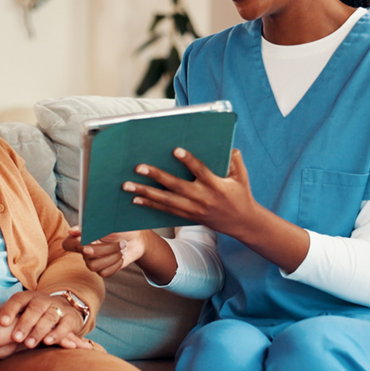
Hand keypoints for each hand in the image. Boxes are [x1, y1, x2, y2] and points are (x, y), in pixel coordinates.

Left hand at [0, 291, 92, 349]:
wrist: (62, 309)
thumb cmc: (33, 314)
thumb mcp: (18, 311)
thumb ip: (0, 312)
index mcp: (28, 297)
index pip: (17, 300)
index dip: (10, 310)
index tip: (2, 322)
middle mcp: (43, 300)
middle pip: (35, 308)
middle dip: (25, 323)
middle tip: (15, 338)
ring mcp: (58, 308)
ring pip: (49, 317)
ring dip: (39, 330)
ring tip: (29, 344)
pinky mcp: (70, 318)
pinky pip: (65, 325)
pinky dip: (58, 333)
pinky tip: (48, 342)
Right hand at [65, 227, 150, 276]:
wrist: (137, 238)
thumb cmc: (122, 227)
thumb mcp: (109, 222)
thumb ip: (91, 226)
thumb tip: (71, 232)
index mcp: (84, 236)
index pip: (68, 244)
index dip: (75, 245)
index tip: (86, 243)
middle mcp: (85, 250)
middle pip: (86, 256)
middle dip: (105, 249)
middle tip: (121, 243)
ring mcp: (93, 261)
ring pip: (93, 266)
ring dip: (113, 256)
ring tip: (122, 248)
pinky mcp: (102, 269)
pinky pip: (104, 272)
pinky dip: (116, 264)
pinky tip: (121, 256)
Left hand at [125, 148, 257, 237]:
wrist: (242, 223)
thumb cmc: (241, 194)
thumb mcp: (242, 176)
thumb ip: (235, 160)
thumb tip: (228, 147)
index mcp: (216, 185)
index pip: (200, 170)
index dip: (188, 160)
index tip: (176, 150)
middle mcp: (202, 197)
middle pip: (176, 186)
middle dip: (156, 176)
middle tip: (139, 167)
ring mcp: (193, 209)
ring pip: (166, 200)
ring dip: (145, 192)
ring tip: (127, 186)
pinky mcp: (188, 216)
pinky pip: (167, 210)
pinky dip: (151, 204)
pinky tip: (136, 199)